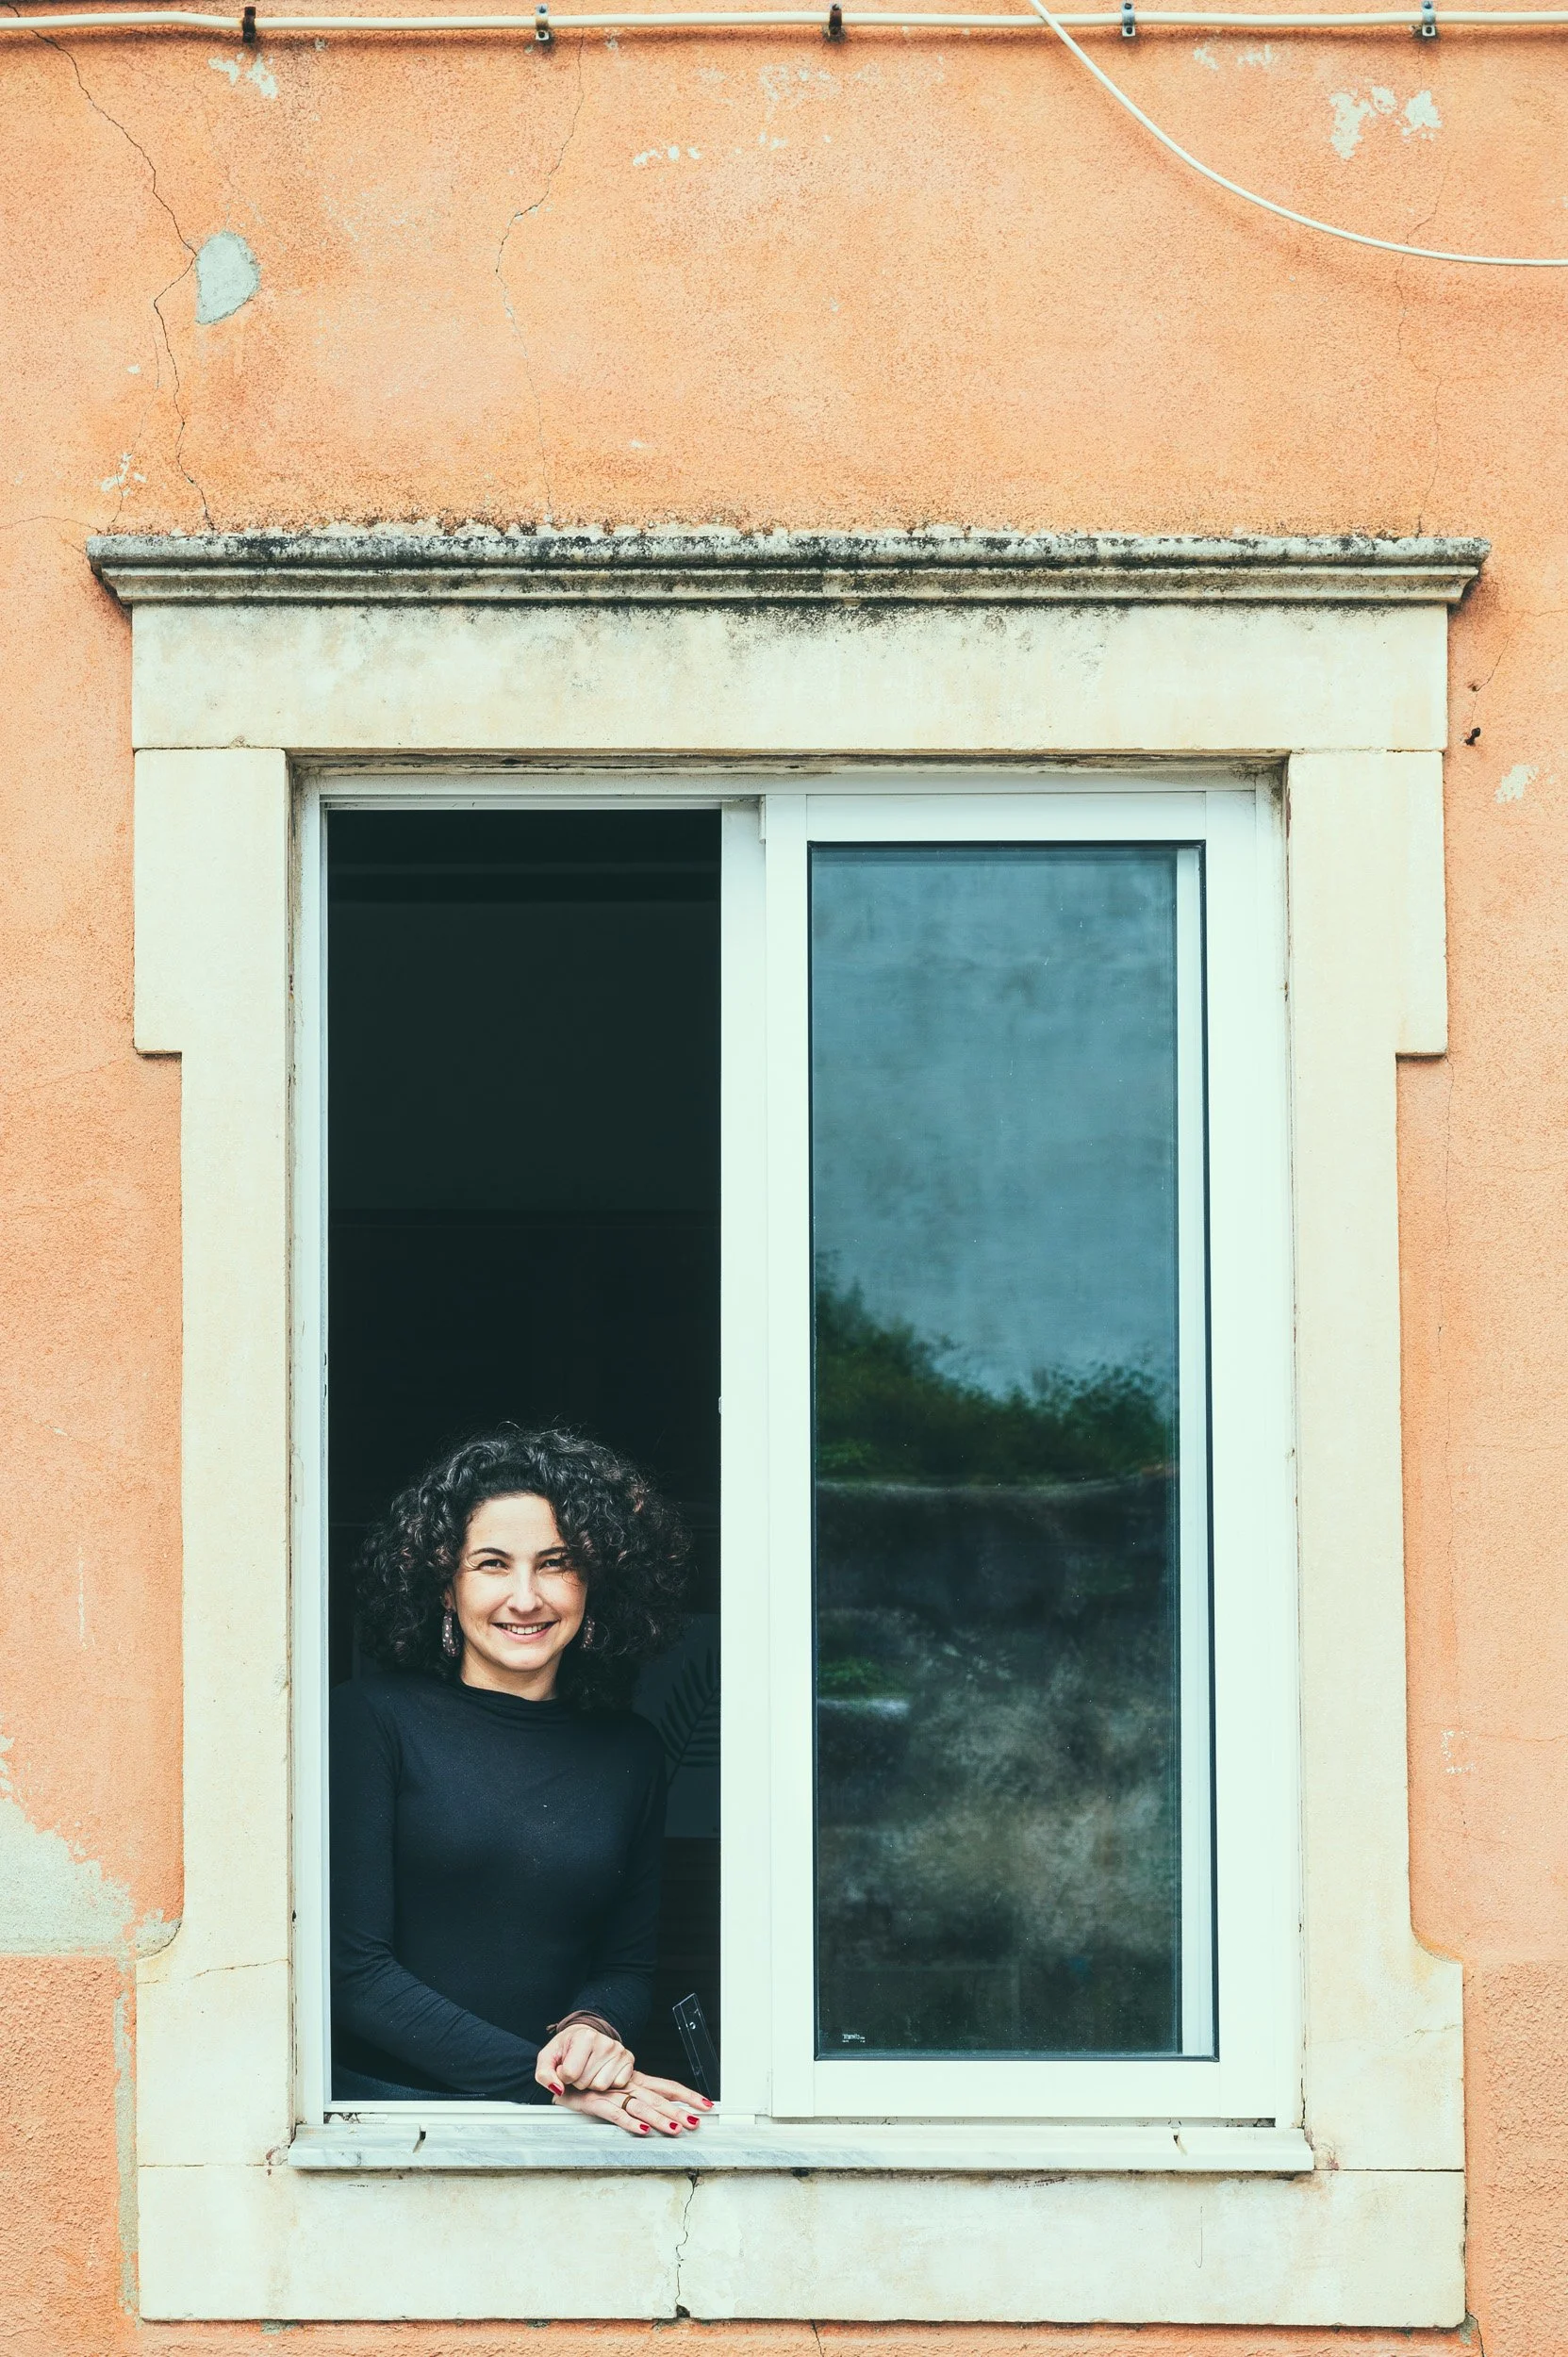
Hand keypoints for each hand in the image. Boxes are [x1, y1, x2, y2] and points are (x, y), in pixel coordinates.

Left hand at [535, 2022, 634, 2097]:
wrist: (586, 2036)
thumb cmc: (567, 2047)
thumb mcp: (548, 2057)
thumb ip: (544, 2074)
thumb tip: (557, 2089)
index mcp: (584, 2037)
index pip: (570, 2074)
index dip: (563, 2076)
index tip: (565, 2066)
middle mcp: (605, 2042)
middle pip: (586, 2082)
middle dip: (578, 2081)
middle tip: (578, 2069)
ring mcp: (619, 2050)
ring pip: (601, 2086)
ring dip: (592, 2083)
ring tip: (589, 2070)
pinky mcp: (629, 2059)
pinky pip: (617, 2085)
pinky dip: (608, 2083)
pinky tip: (602, 2072)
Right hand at [551, 2067, 713, 2137]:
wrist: (557, 2070)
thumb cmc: (586, 2081)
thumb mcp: (613, 2086)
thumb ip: (633, 2097)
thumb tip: (658, 2114)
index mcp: (634, 2080)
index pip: (665, 2087)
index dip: (686, 2095)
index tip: (705, 2103)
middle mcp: (626, 2085)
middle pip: (658, 2099)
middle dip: (679, 2111)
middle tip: (697, 2122)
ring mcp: (610, 2093)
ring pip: (640, 2107)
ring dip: (659, 2118)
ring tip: (677, 2128)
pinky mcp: (593, 2102)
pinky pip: (613, 2113)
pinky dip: (628, 2121)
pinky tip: (642, 2129)